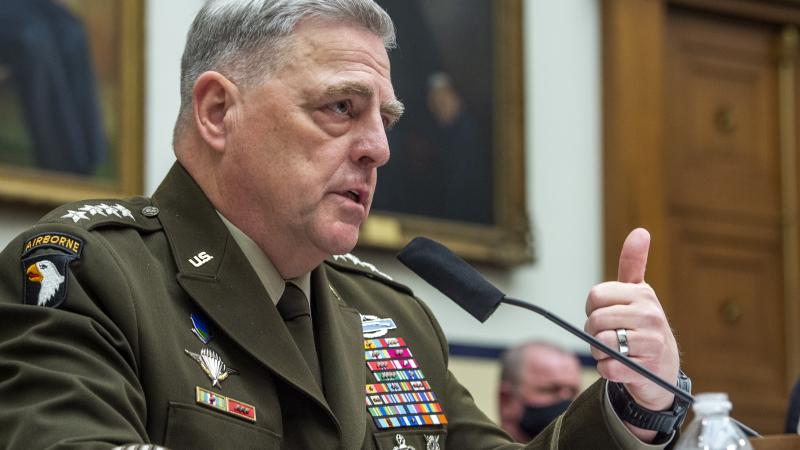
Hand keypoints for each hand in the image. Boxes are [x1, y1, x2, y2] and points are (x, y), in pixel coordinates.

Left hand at [584, 228, 679, 437]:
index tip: (603, 313)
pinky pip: (607, 367)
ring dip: (598, 351)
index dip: (591, 308)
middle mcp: (650, 316)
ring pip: (600, 344)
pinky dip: (606, 368)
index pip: (595, 296)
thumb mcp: (638, 291)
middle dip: (593, 331)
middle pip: (595, 321)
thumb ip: (633, 262)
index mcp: (643, 294)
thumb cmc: (642, 324)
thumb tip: (640, 231)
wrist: (662, 366)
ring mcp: (650, 343)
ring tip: (614, 349)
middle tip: (608, 334)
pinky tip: (619, 364)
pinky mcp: (644, 369)